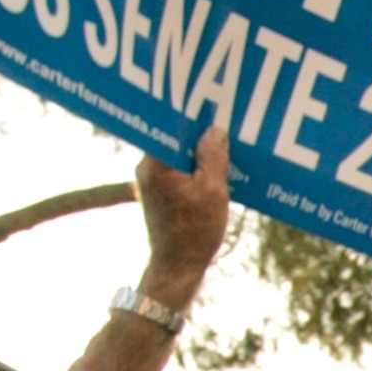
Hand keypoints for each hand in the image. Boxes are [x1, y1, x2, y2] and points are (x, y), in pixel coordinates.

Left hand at [134, 125, 230, 306]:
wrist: (177, 267)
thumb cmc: (195, 232)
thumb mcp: (213, 191)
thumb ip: (213, 157)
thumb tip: (214, 130)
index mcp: (156, 163)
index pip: (170, 125)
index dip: (190, 112)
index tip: (209, 102)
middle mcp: (147, 168)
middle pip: (174, 138)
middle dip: (198, 132)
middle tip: (223, 122)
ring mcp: (151, 181)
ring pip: (178, 155)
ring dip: (199, 153)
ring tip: (224, 149)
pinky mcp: (159, 194)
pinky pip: (179, 171)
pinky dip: (196, 169)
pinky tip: (217, 173)